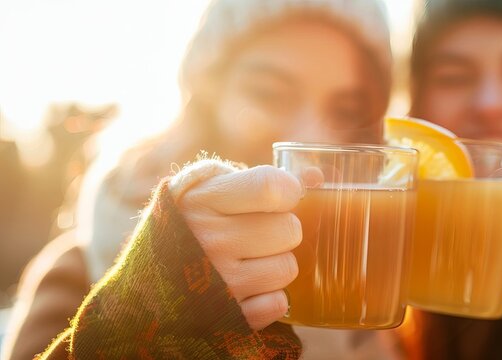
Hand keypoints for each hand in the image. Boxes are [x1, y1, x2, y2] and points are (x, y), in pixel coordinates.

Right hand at [177, 165, 303, 329]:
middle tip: (260, 233)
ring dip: (277, 264)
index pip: (272, 187)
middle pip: (289, 229)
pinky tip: (249, 288)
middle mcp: (208, 241)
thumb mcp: (208, 190)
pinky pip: (278, 304)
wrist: (142, 289)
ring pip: (288, 267)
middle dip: (282, 229)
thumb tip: (314, 179)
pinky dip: (270, 298)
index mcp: (201, 202)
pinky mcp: (226, 317)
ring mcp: (218, 282)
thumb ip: (258, 178)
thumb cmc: (188, 225)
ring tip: (251, 261)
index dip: (288, 189)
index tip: (281, 196)